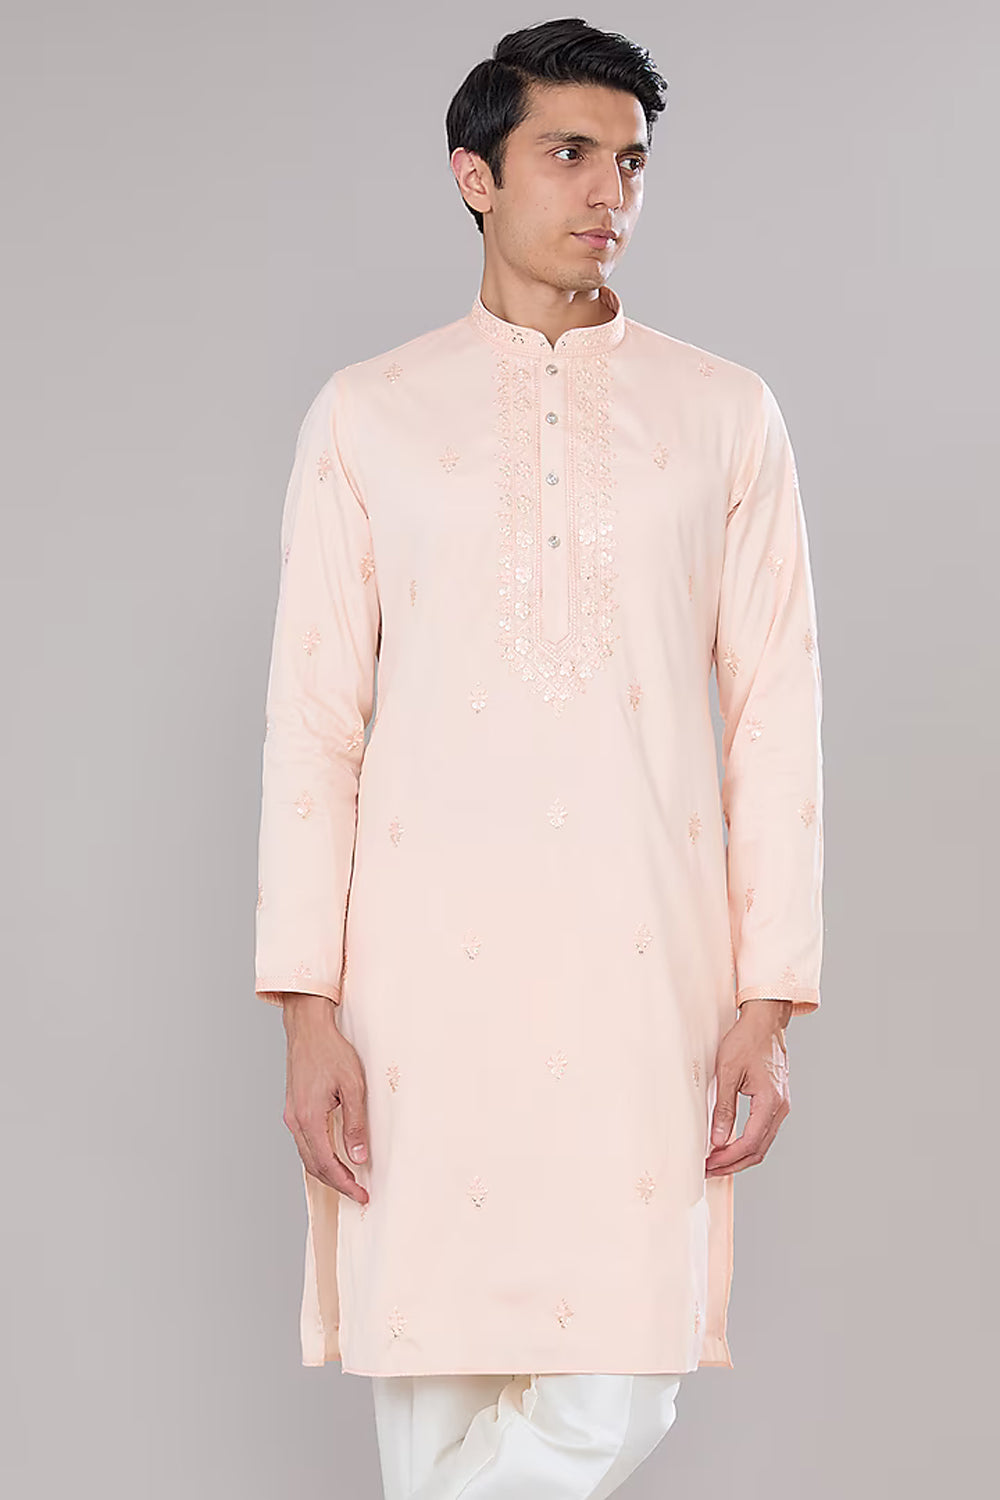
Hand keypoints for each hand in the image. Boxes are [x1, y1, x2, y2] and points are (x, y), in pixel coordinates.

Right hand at [281, 994, 370, 1203]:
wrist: (308, 1029)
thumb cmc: (331, 1051)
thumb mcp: (353, 1086)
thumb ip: (355, 1124)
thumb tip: (359, 1157)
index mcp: (309, 1118)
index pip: (327, 1163)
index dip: (345, 1183)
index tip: (361, 1194)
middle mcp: (295, 1121)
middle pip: (314, 1165)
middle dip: (337, 1183)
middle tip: (358, 1193)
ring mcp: (291, 1115)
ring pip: (307, 1156)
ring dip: (327, 1171)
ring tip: (349, 1179)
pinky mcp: (293, 1109)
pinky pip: (304, 1142)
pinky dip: (319, 1156)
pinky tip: (333, 1157)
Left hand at [704, 999, 791, 1176]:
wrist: (764, 1022)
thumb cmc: (746, 1041)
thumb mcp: (728, 1072)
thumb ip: (724, 1108)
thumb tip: (718, 1139)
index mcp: (770, 1102)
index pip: (750, 1143)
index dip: (728, 1158)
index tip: (708, 1163)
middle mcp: (781, 1108)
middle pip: (759, 1150)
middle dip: (733, 1164)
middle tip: (709, 1169)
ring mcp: (782, 1106)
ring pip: (763, 1144)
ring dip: (740, 1156)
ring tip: (716, 1161)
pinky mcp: (777, 1102)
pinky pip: (764, 1132)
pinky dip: (748, 1144)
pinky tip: (730, 1144)